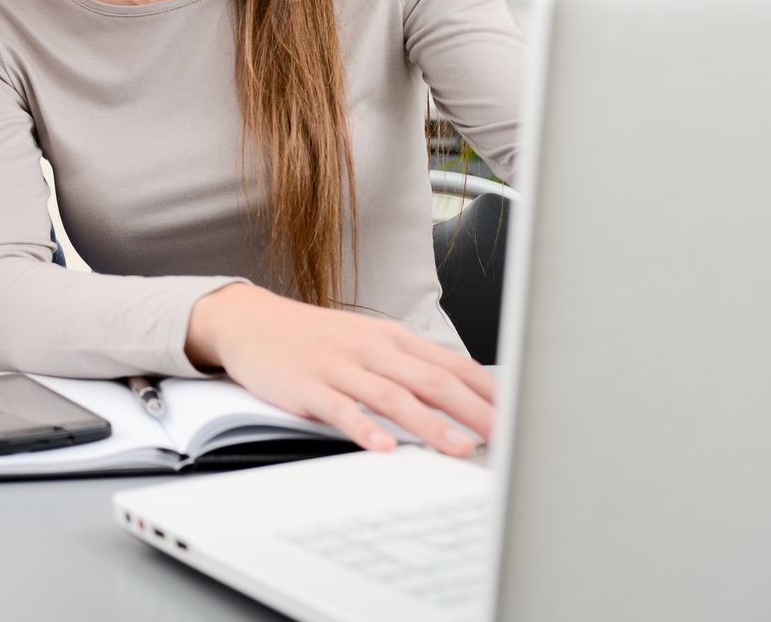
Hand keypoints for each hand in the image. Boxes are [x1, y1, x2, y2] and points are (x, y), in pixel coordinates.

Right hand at [185, 284, 494, 455]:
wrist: (250, 321)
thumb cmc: (313, 338)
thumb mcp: (367, 342)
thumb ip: (409, 366)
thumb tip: (461, 395)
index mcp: (392, 338)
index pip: (453, 365)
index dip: (489, 392)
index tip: (520, 417)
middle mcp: (372, 349)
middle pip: (433, 381)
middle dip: (474, 412)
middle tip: (506, 440)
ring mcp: (339, 367)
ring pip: (393, 396)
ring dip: (428, 424)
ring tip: (457, 448)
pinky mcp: (308, 386)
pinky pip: (340, 408)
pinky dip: (363, 428)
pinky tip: (380, 446)